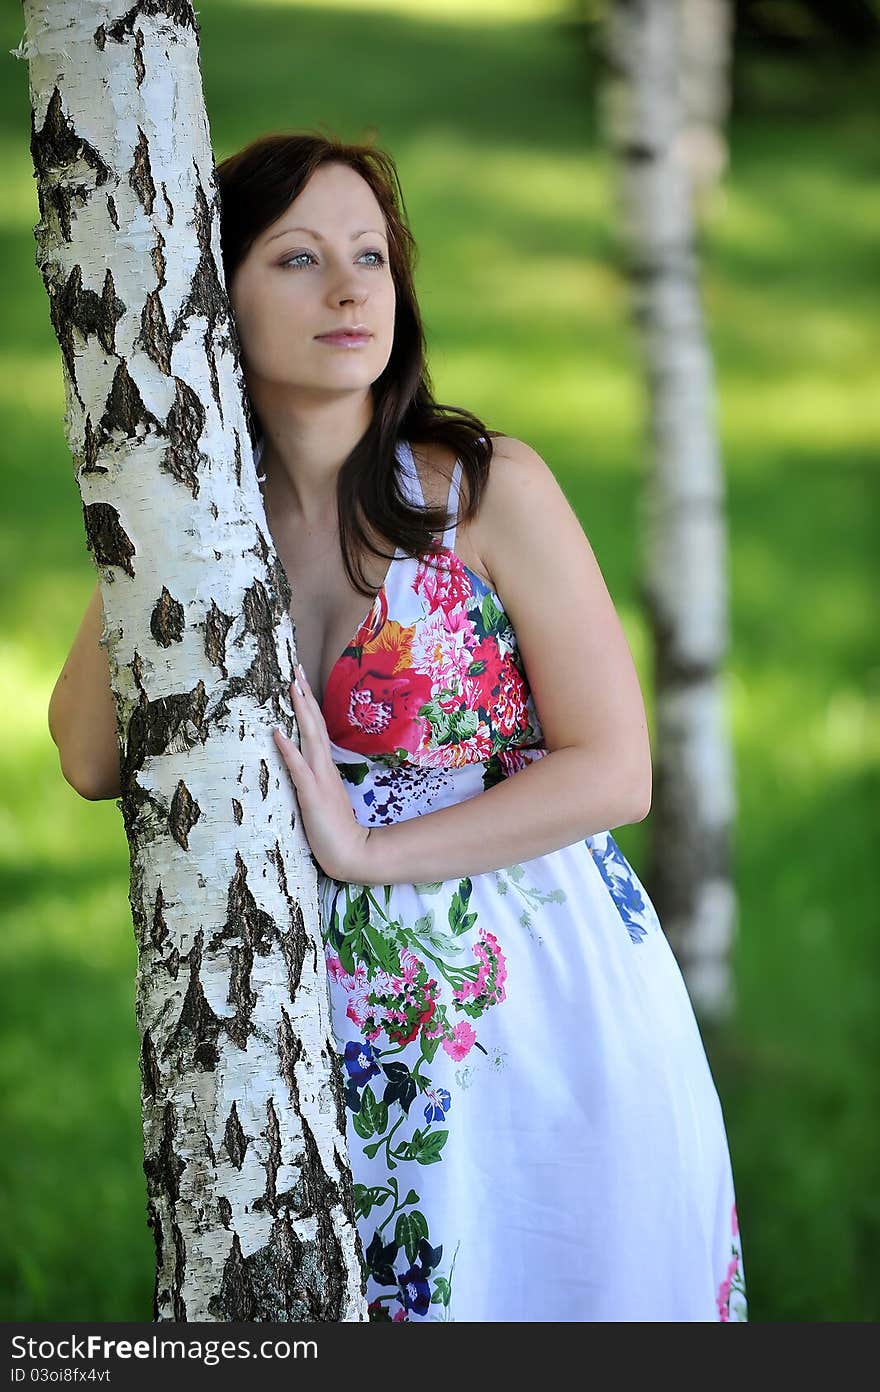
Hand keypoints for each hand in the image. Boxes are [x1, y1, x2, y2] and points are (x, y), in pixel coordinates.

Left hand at [273, 662, 373, 883]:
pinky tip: (277, 732)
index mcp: (326, 769)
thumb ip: (316, 782)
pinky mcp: (312, 795)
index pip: (317, 730)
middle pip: (315, 725)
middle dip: (305, 696)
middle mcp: (324, 768)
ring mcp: (319, 780)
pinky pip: (298, 768)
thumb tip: (305, 766)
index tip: (300, 681)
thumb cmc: (337, 832)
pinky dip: (288, 748)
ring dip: (301, 711)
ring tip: (292, 686)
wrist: (353, 854)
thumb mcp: (324, 801)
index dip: (310, 705)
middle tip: (295, 668)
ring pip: (310, 737)